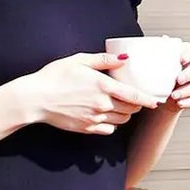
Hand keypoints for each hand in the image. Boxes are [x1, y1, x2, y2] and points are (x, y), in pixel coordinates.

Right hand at [16, 52, 153, 135]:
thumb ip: (103, 60)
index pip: (135, 95)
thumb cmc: (54, 76)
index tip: (155, 100)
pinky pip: (108, 130)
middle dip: (136, 105)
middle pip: (131, 109)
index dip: (148, 99)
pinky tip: (106, 116)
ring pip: (121, 120)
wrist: (34, 98)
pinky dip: (111, 125)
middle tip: (135, 100)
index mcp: (103, 86)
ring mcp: (95, 118)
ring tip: (121, 107)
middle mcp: (102, 104)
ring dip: (125, 114)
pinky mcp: (86, 128)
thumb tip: (124, 59)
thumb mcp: (78, 60)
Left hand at [166, 40, 189, 109]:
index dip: (189, 54)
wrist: (163, 94)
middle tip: (178, 80)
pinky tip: (180, 103)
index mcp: (188, 55)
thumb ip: (161, 51)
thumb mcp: (157, 63)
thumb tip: (164, 39)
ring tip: (174, 95)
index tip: (180, 59)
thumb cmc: (161, 74)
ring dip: (189, 90)